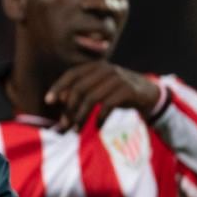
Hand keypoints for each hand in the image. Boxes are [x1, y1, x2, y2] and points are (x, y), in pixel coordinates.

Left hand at [44, 62, 159, 130]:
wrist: (148, 94)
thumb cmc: (116, 92)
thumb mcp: (98, 88)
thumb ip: (81, 92)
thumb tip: (60, 101)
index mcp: (95, 66)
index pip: (72, 74)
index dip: (59, 86)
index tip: (48, 101)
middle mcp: (105, 69)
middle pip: (80, 88)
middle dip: (69, 108)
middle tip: (63, 125)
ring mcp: (118, 78)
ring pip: (92, 98)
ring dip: (82, 116)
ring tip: (77, 130)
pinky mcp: (128, 90)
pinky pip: (108, 105)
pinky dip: (100, 118)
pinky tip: (97, 127)